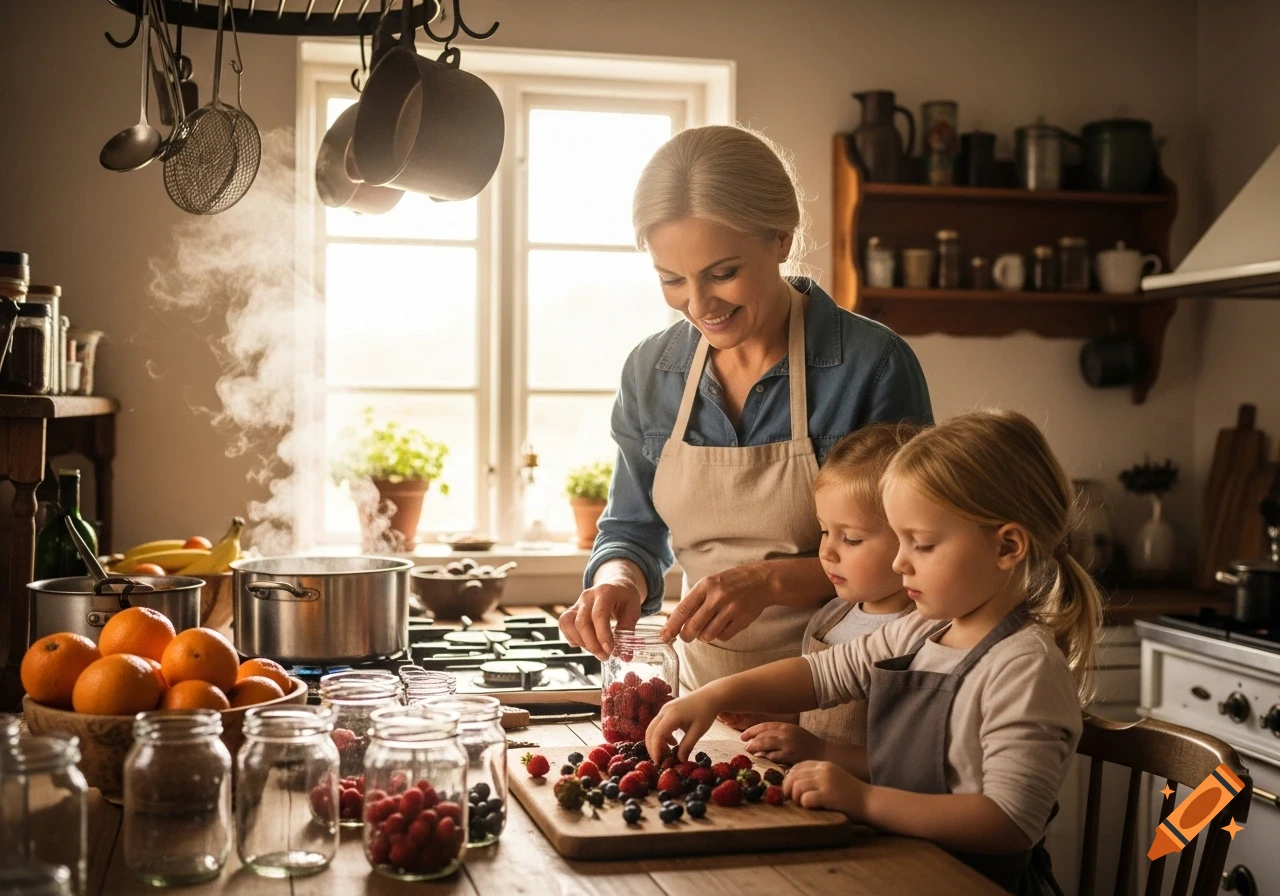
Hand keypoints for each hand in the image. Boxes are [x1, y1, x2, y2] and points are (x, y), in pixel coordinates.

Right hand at [559, 581, 642, 659]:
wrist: (616, 585)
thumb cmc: (625, 597)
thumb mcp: (633, 611)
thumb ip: (627, 632)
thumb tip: (625, 655)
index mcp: (605, 592)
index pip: (599, 614)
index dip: (602, 634)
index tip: (609, 650)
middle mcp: (588, 596)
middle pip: (582, 622)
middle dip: (592, 644)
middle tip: (604, 656)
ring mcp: (577, 603)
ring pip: (569, 624)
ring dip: (581, 642)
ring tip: (596, 650)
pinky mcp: (571, 610)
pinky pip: (564, 625)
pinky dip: (572, 637)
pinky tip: (585, 643)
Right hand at [645, 691, 718, 762]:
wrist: (710, 696)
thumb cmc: (705, 712)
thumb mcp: (698, 731)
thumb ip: (687, 746)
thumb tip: (680, 761)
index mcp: (672, 715)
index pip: (657, 734)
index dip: (655, 750)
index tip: (659, 763)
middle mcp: (664, 711)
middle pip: (650, 731)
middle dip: (652, 748)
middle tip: (660, 762)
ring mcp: (664, 709)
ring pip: (652, 728)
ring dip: (656, 742)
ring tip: (667, 754)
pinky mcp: (666, 711)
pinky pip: (658, 725)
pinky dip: (661, 736)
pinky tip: (673, 742)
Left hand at [660, 562, 775, 644]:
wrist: (761, 581)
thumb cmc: (730, 583)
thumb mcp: (710, 584)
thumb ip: (694, 601)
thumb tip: (676, 624)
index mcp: (705, 586)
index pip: (683, 609)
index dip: (672, 626)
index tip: (664, 636)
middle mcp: (717, 597)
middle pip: (693, 627)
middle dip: (686, 636)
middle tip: (687, 636)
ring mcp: (731, 609)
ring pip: (707, 635)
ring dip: (704, 636)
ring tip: (709, 626)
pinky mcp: (742, 620)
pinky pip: (723, 637)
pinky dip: (720, 635)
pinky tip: (723, 625)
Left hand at [740, 722, 825, 764]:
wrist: (824, 753)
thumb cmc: (807, 743)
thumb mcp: (793, 733)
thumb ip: (778, 734)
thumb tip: (760, 740)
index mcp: (786, 726)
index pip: (765, 726)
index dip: (752, 730)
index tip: (743, 736)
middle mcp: (786, 733)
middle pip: (763, 735)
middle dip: (751, 740)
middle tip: (745, 745)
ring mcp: (788, 744)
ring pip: (766, 745)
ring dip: (755, 748)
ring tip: (749, 751)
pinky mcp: (790, 756)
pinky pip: (773, 756)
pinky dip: (765, 757)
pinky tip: (760, 758)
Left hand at [782, 760, 869, 818]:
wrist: (871, 802)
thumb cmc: (851, 795)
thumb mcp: (834, 778)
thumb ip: (817, 778)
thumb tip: (794, 785)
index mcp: (824, 765)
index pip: (797, 767)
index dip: (789, 779)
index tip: (790, 790)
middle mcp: (823, 770)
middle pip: (793, 776)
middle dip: (788, 789)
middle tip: (793, 800)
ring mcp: (826, 782)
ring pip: (797, 787)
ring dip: (796, 798)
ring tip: (803, 805)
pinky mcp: (828, 796)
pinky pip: (806, 799)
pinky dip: (804, 805)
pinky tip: (812, 808)